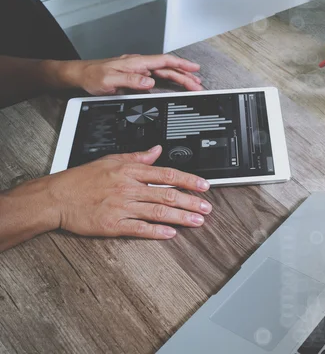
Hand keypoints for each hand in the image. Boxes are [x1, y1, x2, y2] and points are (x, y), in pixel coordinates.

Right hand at [45, 146, 211, 238]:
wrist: (57, 197)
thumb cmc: (81, 179)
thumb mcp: (111, 160)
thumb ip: (137, 157)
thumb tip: (157, 151)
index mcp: (130, 172)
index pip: (166, 174)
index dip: (188, 180)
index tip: (203, 186)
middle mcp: (128, 189)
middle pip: (167, 194)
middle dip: (191, 202)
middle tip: (207, 208)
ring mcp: (122, 208)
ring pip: (158, 212)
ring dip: (181, 217)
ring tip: (197, 221)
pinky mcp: (113, 225)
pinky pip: (140, 229)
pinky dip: (157, 231)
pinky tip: (171, 233)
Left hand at [61, 54, 202, 94]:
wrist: (79, 75)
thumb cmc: (92, 75)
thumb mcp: (109, 79)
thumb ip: (130, 80)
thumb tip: (150, 81)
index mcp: (136, 63)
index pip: (164, 61)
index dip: (181, 64)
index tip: (195, 69)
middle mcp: (139, 65)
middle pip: (168, 68)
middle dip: (185, 75)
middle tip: (198, 84)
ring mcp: (138, 70)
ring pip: (164, 73)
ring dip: (179, 78)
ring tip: (192, 85)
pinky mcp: (136, 76)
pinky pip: (157, 77)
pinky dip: (169, 81)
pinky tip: (175, 85)